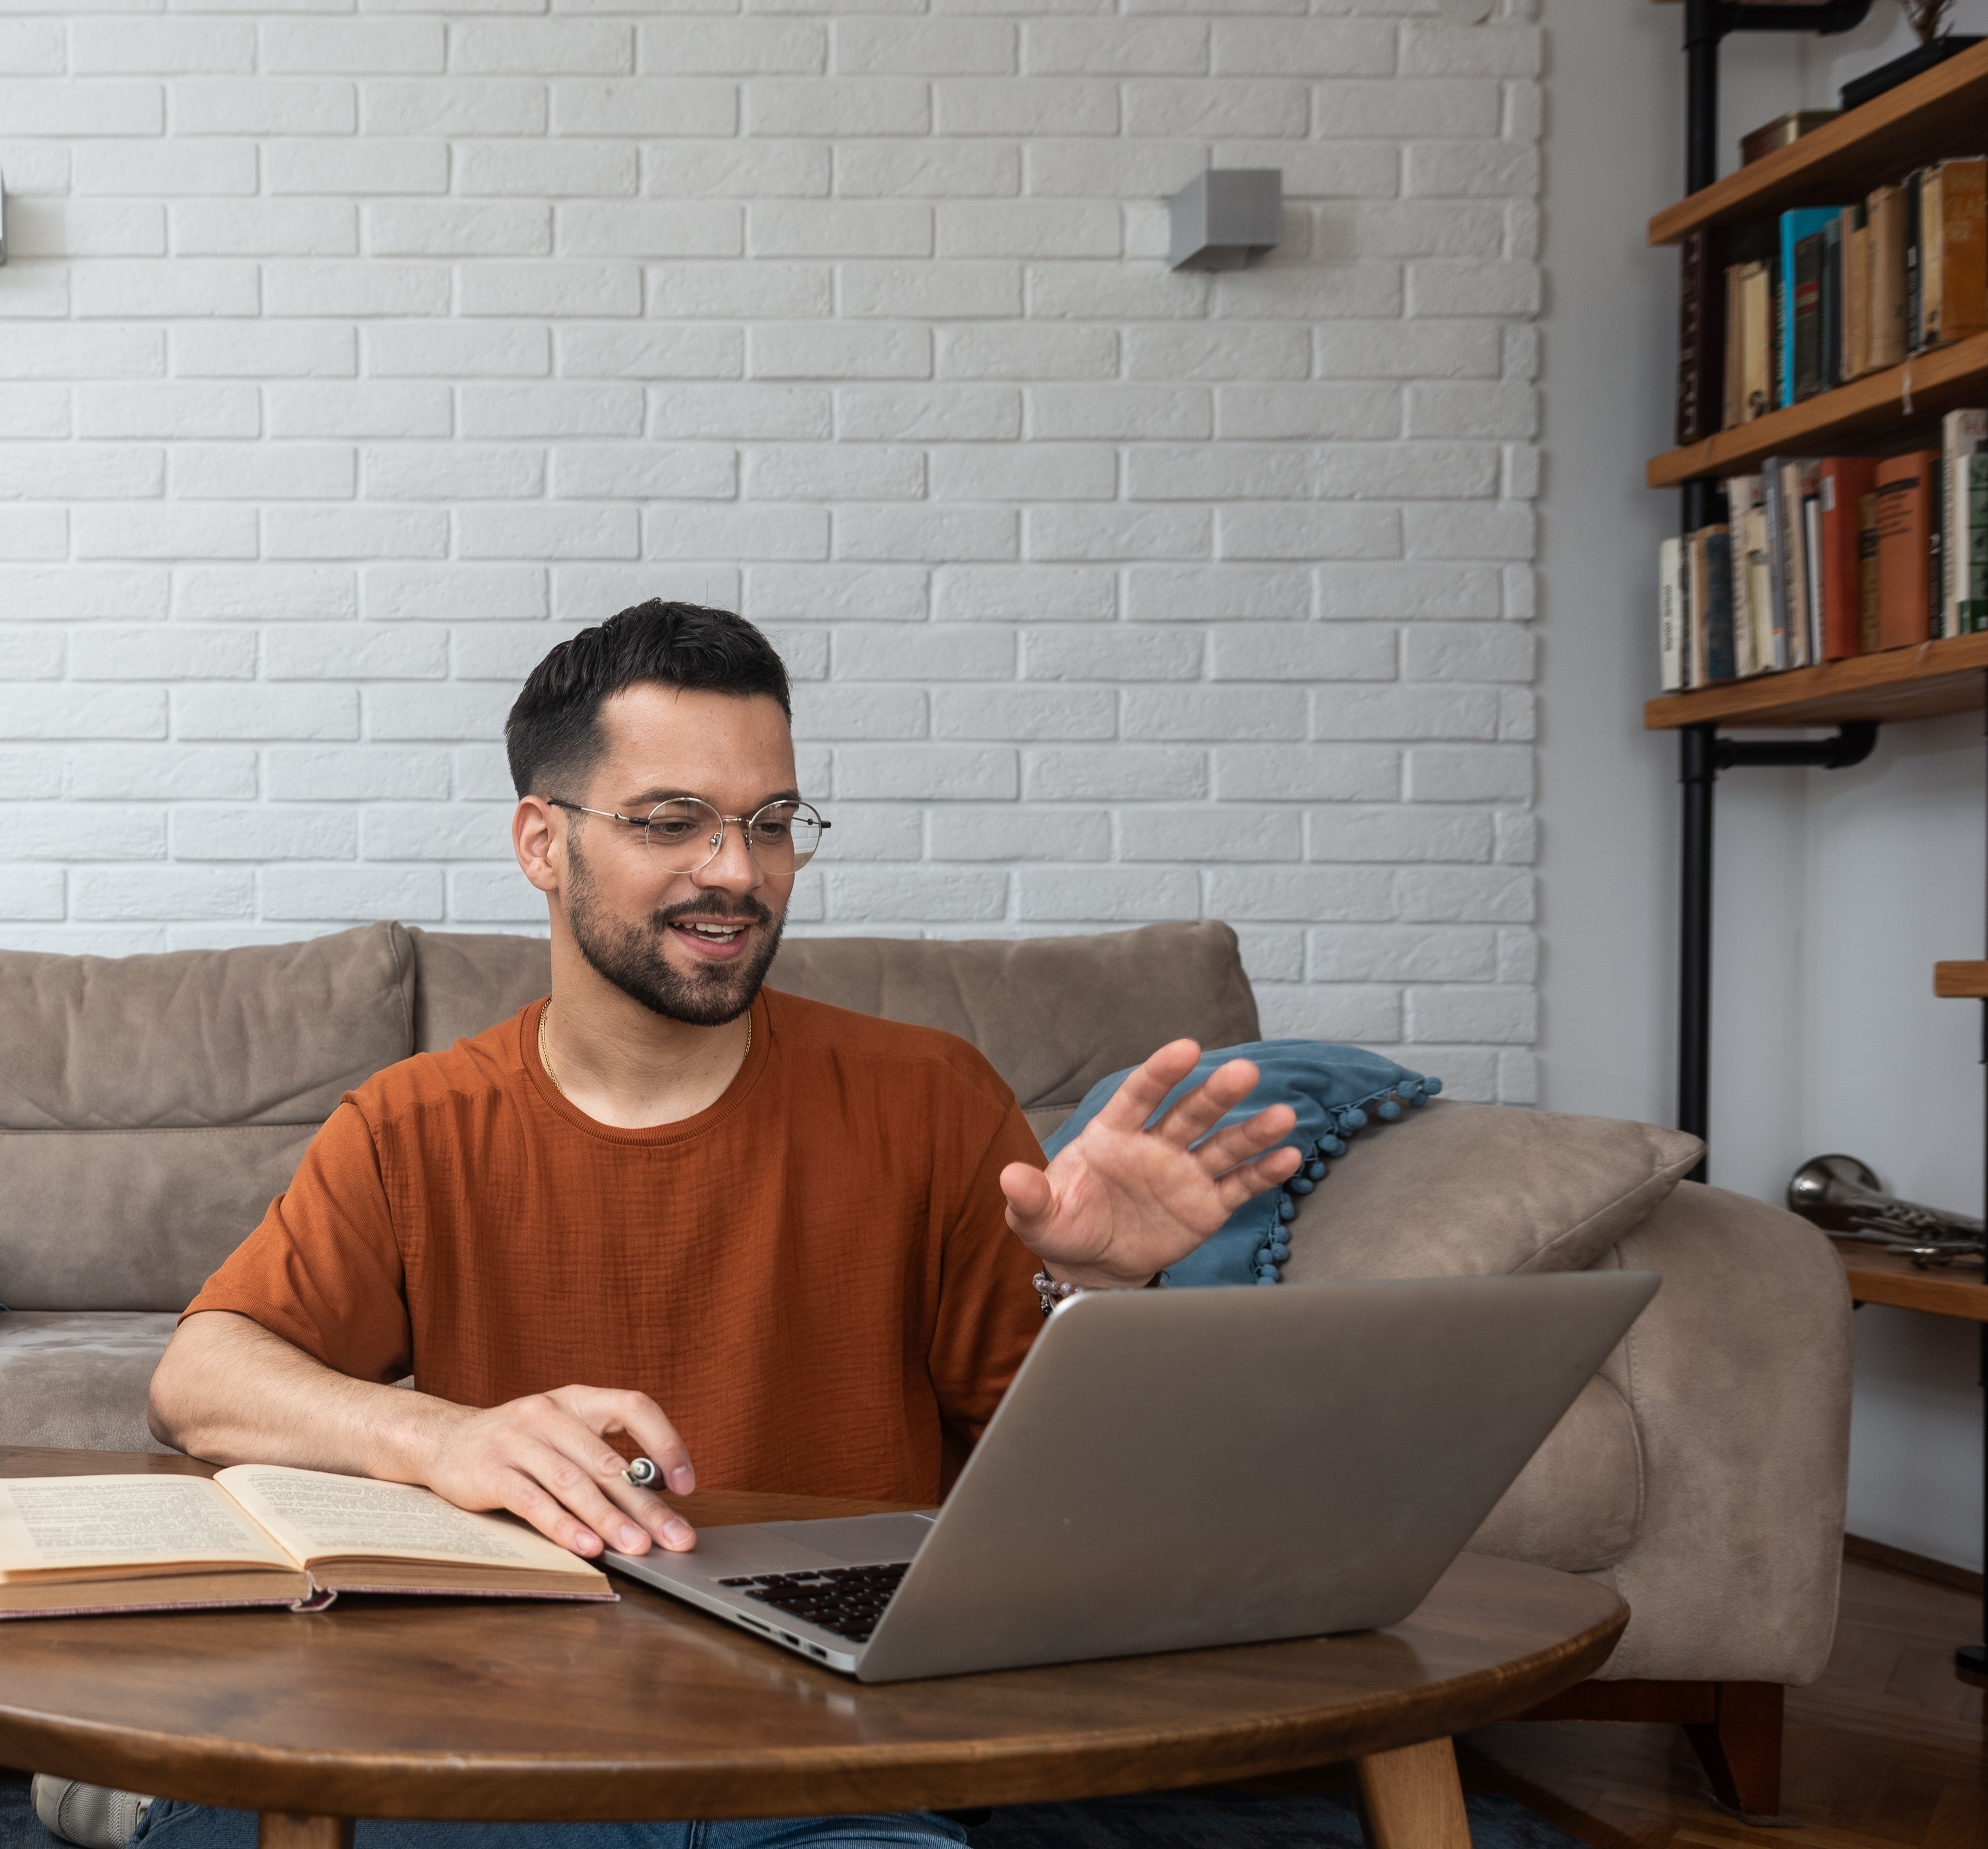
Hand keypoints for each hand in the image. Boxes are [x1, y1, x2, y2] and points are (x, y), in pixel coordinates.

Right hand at [413, 1384, 697, 1559]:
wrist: (442, 1440)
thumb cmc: (517, 1444)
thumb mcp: (561, 1435)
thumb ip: (600, 1457)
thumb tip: (654, 1498)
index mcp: (576, 1399)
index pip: (633, 1406)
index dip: (666, 1441)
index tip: (686, 1484)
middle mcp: (549, 1412)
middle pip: (608, 1462)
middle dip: (647, 1505)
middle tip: (675, 1537)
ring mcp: (517, 1440)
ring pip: (574, 1483)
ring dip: (610, 1519)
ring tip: (639, 1548)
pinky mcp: (491, 1471)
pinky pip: (534, 1502)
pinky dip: (563, 1526)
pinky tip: (587, 1547)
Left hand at [1000, 1039, 1301, 1288]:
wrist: (1092, 1265)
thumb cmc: (1064, 1226)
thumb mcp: (1038, 1216)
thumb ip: (1029, 1197)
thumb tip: (1009, 1177)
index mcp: (1113, 1135)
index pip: (1139, 1095)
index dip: (1161, 1072)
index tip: (1185, 1048)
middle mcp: (1155, 1145)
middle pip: (1190, 1112)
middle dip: (1216, 1092)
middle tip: (1244, 1071)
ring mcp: (1184, 1173)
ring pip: (1222, 1144)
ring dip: (1253, 1130)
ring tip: (1283, 1115)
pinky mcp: (1207, 1205)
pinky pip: (1239, 1185)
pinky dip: (1264, 1172)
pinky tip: (1289, 1156)